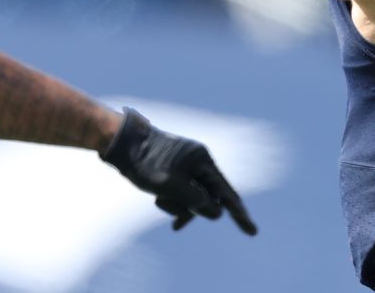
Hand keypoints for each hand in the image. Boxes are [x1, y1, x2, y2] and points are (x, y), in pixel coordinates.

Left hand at [101, 107, 256, 234]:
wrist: (122, 143)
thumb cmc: (145, 162)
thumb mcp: (170, 186)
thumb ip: (195, 201)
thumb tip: (215, 213)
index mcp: (203, 160)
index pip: (227, 193)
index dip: (239, 214)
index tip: (252, 232)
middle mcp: (199, 162)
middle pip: (208, 197)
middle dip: (193, 210)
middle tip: (176, 225)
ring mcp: (188, 166)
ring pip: (193, 197)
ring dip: (178, 205)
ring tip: (158, 200)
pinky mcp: (176, 171)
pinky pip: (182, 193)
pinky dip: (172, 200)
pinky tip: (157, 198)